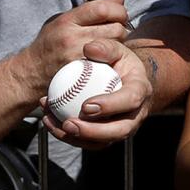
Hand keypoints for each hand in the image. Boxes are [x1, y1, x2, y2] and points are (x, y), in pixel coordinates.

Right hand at [23, 0, 130, 91]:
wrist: (31, 72)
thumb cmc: (50, 43)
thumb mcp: (64, 20)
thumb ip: (91, 9)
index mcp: (67, 21)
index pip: (101, 8)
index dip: (117, 9)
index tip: (119, 13)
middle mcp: (72, 38)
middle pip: (114, 28)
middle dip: (120, 27)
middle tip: (115, 30)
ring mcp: (78, 57)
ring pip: (115, 45)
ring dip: (119, 42)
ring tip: (110, 42)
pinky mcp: (83, 72)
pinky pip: (109, 60)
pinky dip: (112, 57)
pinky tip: (106, 56)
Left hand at [39, 39, 154, 149]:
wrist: (126, 80)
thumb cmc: (119, 63)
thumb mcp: (116, 50)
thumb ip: (105, 47)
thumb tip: (89, 49)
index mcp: (140, 90)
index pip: (130, 100)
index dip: (110, 105)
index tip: (86, 105)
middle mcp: (136, 113)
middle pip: (120, 130)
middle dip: (93, 132)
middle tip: (68, 124)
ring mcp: (122, 127)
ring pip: (102, 142)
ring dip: (75, 137)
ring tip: (51, 123)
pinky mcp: (107, 136)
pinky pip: (88, 142)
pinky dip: (67, 136)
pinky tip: (49, 121)